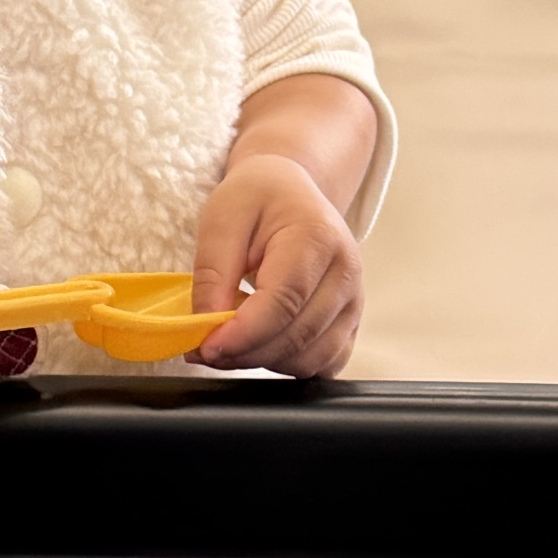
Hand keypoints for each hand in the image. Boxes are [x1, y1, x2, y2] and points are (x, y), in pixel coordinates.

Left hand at [191, 153, 361, 375]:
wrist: (290, 192)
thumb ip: (212, 273)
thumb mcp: (221, 218)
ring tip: (230, 341)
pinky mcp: (350, 322)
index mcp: (317, 237)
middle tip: (204, 348)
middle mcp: (346, 272)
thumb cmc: (256, 199)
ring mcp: (354, 301)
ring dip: (263, 361)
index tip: (205, 346)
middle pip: (297, 336)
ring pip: (310, 358)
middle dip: (245, 353)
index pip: (284, 302)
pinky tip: (260, 344)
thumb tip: (206, 328)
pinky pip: (323, 364)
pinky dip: (287, 364)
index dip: (243, 334)